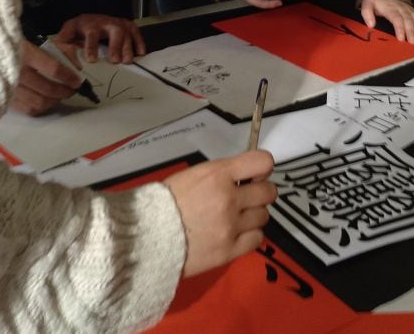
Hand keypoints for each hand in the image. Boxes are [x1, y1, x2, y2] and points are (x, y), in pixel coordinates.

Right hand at [11, 39, 83, 115]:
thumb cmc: (20, 47)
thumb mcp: (42, 42)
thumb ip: (63, 52)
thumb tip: (77, 68)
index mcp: (27, 54)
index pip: (54, 69)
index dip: (69, 77)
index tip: (77, 81)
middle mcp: (17, 72)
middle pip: (48, 89)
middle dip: (64, 91)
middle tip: (71, 90)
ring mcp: (10, 88)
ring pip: (39, 102)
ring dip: (54, 100)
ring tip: (60, 95)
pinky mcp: (6, 99)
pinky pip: (29, 109)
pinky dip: (42, 107)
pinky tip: (46, 100)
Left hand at [56, 13, 144, 63]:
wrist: (91, 17)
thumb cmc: (79, 28)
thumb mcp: (69, 31)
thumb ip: (63, 40)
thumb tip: (56, 50)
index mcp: (90, 24)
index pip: (91, 34)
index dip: (91, 46)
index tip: (92, 60)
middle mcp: (106, 22)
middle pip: (115, 31)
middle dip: (116, 46)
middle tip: (115, 61)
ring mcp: (118, 23)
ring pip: (126, 32)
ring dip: (128, 47)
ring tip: (127, 61)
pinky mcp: (127, 25)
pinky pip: (136, 32)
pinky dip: (140, 42)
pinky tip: (140, 53)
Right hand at [165, 150, 276, 276]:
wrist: (145, 237)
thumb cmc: (163, 203)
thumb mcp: (191, 177)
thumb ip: (220, 177)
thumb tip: (241, 179)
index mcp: (218, 175)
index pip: (262, 162)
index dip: (262, 168)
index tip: (255, 175)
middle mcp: (230, 199)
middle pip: (268, 192)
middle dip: (260, 193)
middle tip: (246, 199)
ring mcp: (232, 226)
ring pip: (263, 216)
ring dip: (252, 216)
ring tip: (235, 219)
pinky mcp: (230, 250)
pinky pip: (258, 239)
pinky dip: (250, 235)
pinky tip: (236, 234)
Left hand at [360, 0, 413, 43]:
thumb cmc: (376, 1)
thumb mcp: (367, 4)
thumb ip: (367, 13)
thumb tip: (371, 24)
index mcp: (390, 8)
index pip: (396, 18)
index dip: (400, 28)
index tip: (401, 38)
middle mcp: (402, 9)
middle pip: (408, 20)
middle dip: (411, 31)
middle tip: (412, 43)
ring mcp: (410, 10)